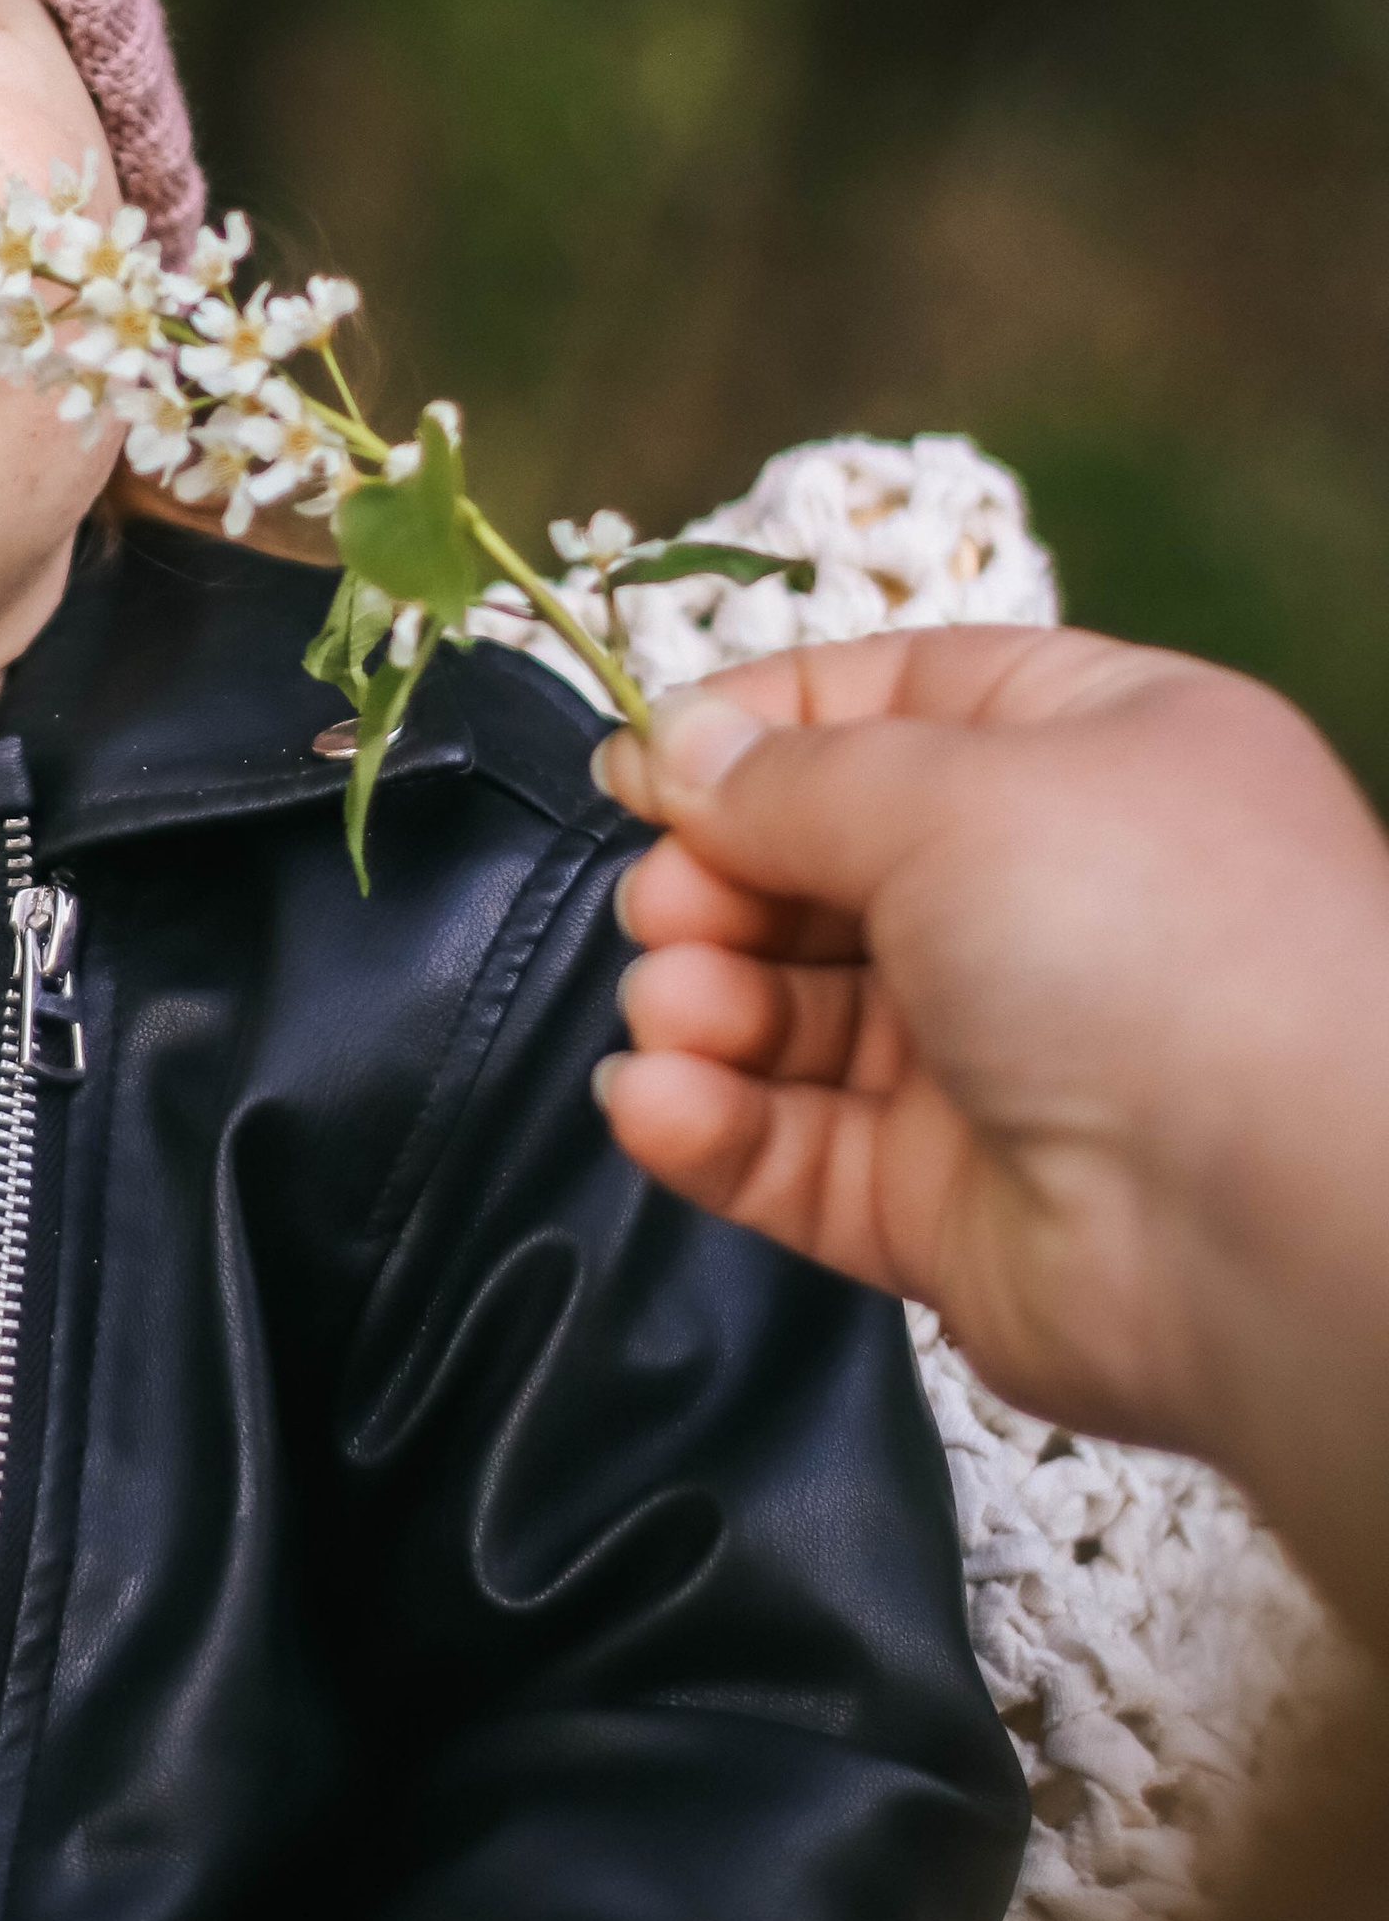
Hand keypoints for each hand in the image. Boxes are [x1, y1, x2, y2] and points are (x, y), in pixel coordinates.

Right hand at [590, 626, 1388, 1633]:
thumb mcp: (955, 789)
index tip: (638, 760)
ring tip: (675, 1007)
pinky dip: (714, 1124)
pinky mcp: (946, 1202)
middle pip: (824, 865)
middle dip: (719, 879)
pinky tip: (656, 1100)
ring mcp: (998, 1058)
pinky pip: (797, 1151)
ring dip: (705, 1002)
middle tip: (665, 905)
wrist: (1280, 1219)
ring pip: (797, 1015)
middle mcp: (1050, 898)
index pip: (892, 702)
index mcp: (1095, 752)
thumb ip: (790, 776)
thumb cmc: (1154, 944)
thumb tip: (672, 746)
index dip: (755, 726)